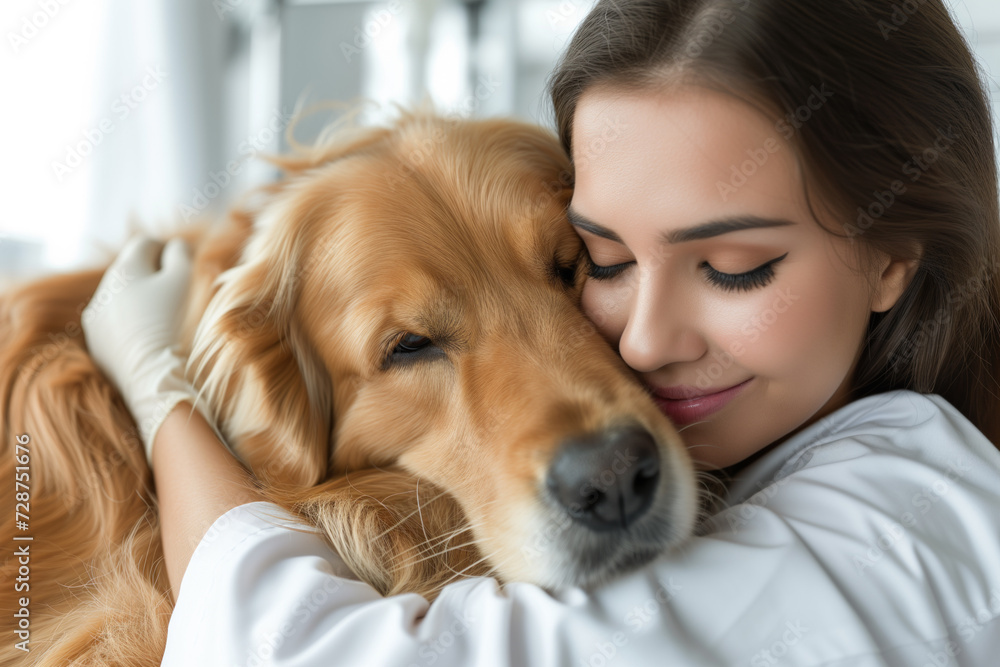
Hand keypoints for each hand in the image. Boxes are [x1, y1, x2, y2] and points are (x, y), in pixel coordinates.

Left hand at [82, 234, 207, 465]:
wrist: (152, 376)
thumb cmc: (173, 323)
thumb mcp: (184, 282)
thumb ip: (181, 256)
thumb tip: (176, 245)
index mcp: (125, 269)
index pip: (146, 244)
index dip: (168, 250)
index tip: (183, 265)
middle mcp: (104, 290)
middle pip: (131, 272)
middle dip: (153, 276)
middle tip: (178, 292)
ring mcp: (97, 319)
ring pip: (121, 299)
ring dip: (140, 301)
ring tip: (164, 319)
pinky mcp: (97, 345)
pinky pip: (115, 325)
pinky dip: (131, 325)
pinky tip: (150, 339)